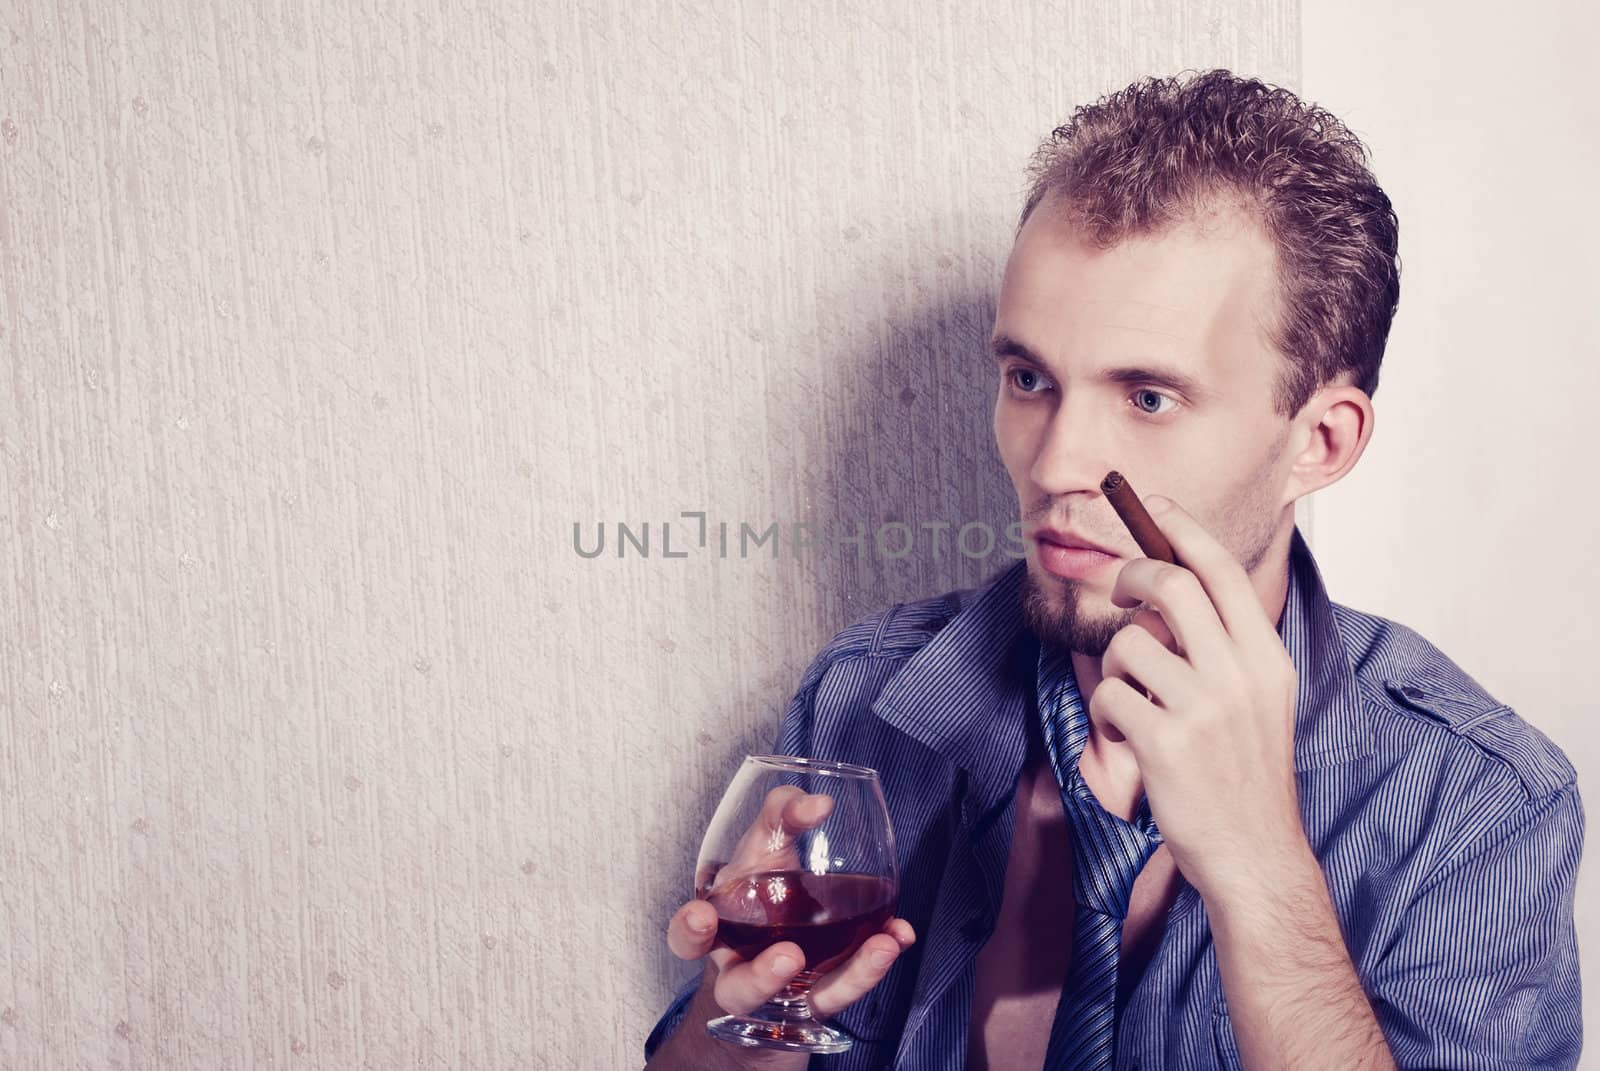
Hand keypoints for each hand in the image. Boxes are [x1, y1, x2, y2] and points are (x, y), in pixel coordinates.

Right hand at [666, 786, 915, 1019]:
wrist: (788, 918)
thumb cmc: (766, 876)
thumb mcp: (767, 839)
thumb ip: (782, 813)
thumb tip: (819, 804)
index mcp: (719, 931)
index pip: (688, 940)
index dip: (689, 932)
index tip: (701, 916)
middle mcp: (745, 970)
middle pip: (742, 990)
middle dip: (763, 978)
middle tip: (789, 955)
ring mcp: (791, 991)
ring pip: (810, 1000)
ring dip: (847, 977)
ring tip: (880, 946)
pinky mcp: (828, 993)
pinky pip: (852, 987)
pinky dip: (877, 964)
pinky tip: (901, 934)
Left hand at [1091, 496, 1304, 899]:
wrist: (1254, 855)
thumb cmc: (1244, 775)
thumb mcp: (1259, 699)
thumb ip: (1225, 646)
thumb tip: (1172, 585)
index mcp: (1266, 658)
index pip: (1221, 571)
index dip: (1182, 529)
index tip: (1153, 504)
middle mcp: (1239, 674)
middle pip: (1169, 584)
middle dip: (1131, 575)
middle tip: (1120, 592)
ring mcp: (1202, 708)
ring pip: (1126, 645)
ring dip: (1114, 668)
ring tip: (1132, 702)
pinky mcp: (1164, 742)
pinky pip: (1106, 696)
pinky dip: (1104, 714)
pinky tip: (1124, 738)